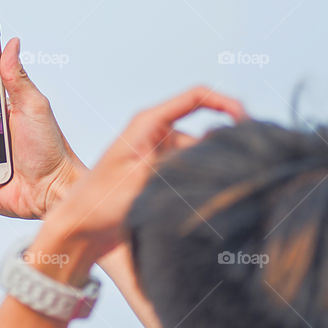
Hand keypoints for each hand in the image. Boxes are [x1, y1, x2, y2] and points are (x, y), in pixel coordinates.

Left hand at [30, 86, 246, 283]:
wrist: (79, 231)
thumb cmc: (101, 203)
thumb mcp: (144, 180)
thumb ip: (180, 164)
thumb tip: (217, 153)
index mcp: (148, 123)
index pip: (197, 97)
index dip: (227, 103)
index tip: (248, 122)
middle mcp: (155, 135)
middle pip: (204, 133)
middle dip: (218, 153)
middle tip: (230, 177)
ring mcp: (158, 157)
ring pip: (198, 159)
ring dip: (204, 176)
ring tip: (196, 201)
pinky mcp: (158, 178)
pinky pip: (187, 175)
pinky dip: (195, 186)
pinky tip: (194, 205)